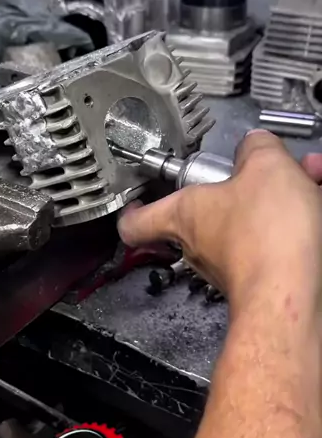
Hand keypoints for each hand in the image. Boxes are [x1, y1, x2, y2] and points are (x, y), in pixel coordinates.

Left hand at [118, 131, 321, 309]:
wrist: (294, 292)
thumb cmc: (268, 238)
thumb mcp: (265, 165)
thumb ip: (256, 147)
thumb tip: (256, 145)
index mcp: (185, 215)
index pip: (137, 221)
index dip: (134, 209)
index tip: (137, 199)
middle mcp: (201, 245)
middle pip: (212, 210)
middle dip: (246, 186)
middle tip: (270, 172)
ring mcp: (231, 267)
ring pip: (251, 224)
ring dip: (280, 201)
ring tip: (310, 182)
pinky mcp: (263, 279)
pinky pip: (276, 242)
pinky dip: (297, 224)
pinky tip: (319, 206)